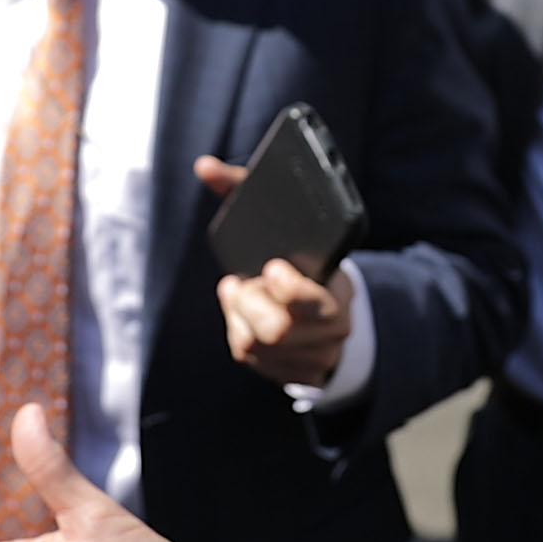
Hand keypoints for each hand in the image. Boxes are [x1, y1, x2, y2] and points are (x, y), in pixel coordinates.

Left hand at [195, 155, 352, 384]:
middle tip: (241, 285)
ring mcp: (317, 356)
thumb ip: (244, 190)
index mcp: (339, 292)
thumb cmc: (302, 258)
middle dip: (249, 306)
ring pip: (259, 348)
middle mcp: (334, 330)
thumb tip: (204, 166)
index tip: (269, 268)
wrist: (332, 308)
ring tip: (242, 296)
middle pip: (277, 332)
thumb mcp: (285, 223)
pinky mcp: (298, 374)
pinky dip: (240, 336)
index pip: (317, 304)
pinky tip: (242, 317)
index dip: (289, 290)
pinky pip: (254, 362)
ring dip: (239, 319)